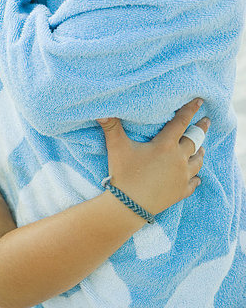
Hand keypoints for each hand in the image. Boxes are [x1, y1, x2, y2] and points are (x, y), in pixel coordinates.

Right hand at [97, 99, 208, 215]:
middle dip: (201, 129)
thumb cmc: (123, 174)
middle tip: (207, 120)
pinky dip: (196, 177)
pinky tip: (196, 177)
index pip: (181, 122)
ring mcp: (182, 177)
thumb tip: (100, 110)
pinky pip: (193, 182)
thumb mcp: (116, 147)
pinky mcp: (181, 192)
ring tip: (201, 148)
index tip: (200, 101)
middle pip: (194, 140)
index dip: (190, 110)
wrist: (129, 206)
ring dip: (199, 152)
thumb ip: (111, 127)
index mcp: (166, 145)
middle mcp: (178, 159)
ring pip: (197, 161)